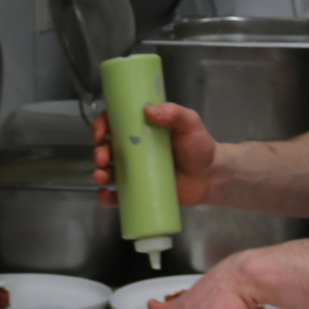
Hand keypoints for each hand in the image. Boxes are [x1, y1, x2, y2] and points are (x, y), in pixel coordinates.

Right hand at [92, 104, 219, 208]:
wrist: (210, 176)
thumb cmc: (199, 147)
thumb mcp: (190, 123)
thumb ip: (174, 113)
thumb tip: (149, 111)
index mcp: (142, 129)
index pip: (116, 123)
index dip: (102, 125)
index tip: (101, 132)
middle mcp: (134, 150)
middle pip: (107, 149)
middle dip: (99, 152)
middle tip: (102, 157)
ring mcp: (135, 172)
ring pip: (109, 172)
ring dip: (99, 174)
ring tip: (102, 176)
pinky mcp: (139, 192)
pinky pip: (117, 196)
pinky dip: (107, 197)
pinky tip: (104, 195)